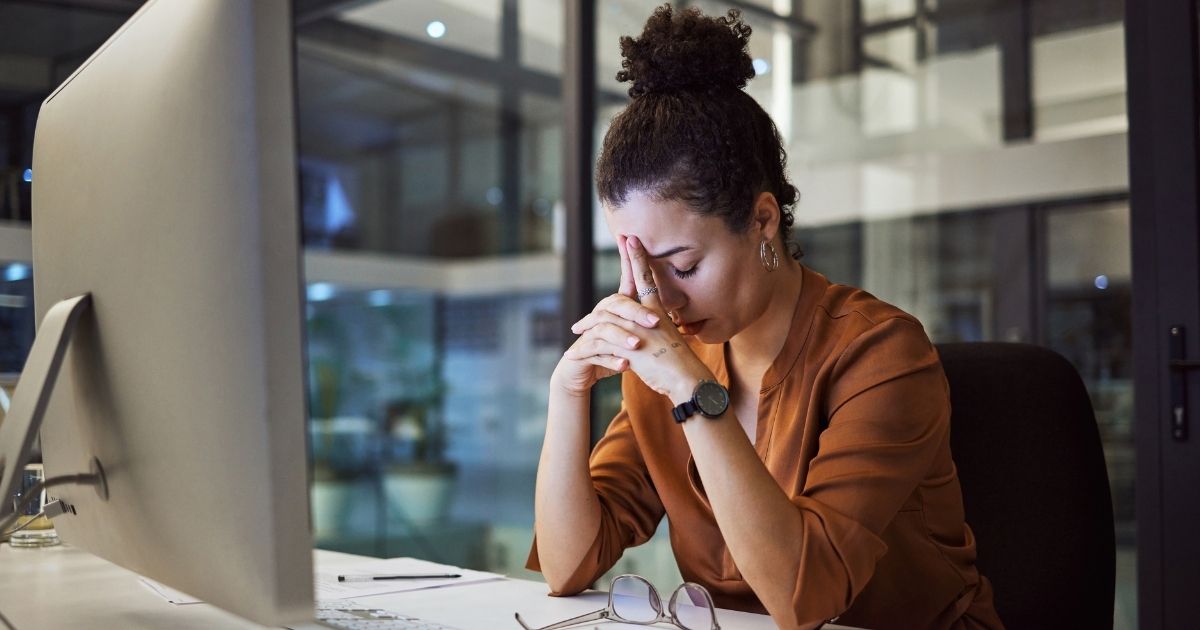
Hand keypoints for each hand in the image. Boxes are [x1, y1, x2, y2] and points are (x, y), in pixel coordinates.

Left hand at [564, 234, 711, 403]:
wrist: (688, 381)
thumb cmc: (681, 365)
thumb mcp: (668, 342)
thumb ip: (655, 332)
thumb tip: (650, 329)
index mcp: (657, 313)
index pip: (645, 279)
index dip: (637, 258)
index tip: (630, 238)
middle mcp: (647, 317)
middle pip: (621, 293)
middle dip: (620, 267)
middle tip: (618, 244)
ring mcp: (637, 331)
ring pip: (603, 321)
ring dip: (587, 325)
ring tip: (575, 330)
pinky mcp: (629, 350)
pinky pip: (597, 348)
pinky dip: (582, 353)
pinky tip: (571, 355)